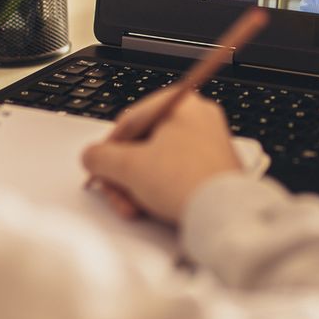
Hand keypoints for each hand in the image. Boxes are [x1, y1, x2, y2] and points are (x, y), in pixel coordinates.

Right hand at [81, 88, 241, 224]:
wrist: (225, 215)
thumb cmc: (187, 182)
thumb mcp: (128, 167)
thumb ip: (99, 157)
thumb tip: (92, 157)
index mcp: (181, 104)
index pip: (131, 119)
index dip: (110, 147)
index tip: (101, 165)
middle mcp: (199, 118)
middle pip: (143, 143)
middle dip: (124, 174)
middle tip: (116, 191)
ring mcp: (209, 144)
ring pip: (158, 162)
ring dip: (138, 186)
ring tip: (133, 206)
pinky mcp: (214, 168)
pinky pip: (176, 174)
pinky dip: (159, 190)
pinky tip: (152, 207)